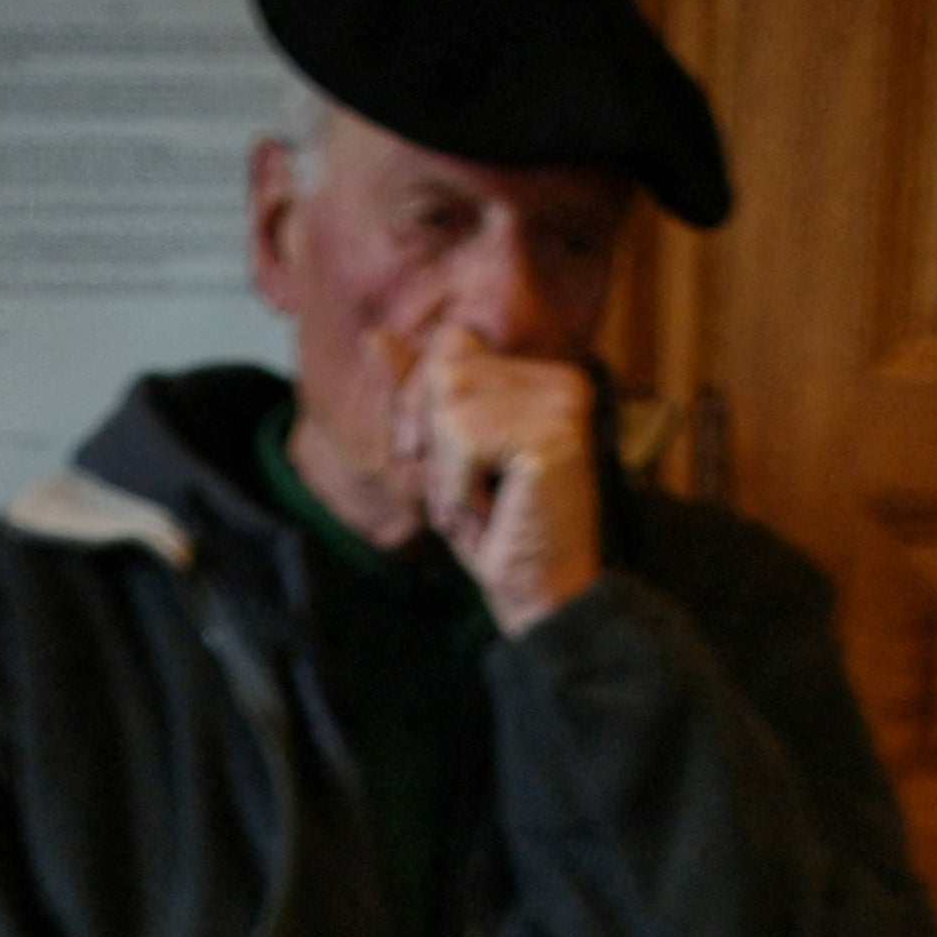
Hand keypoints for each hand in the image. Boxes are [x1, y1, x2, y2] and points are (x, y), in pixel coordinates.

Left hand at [387, 325, 599, 634]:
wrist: (540, 599)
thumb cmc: (495, 534)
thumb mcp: (442, 456)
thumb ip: (414, 394)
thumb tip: (374, 337)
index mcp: (543, 377)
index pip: (451, 346)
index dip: (422, 406)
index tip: (441, 466)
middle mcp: (561, 380)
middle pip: (445, 370)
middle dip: (431, 441)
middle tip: (466, 496)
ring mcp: (562, 404)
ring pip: (449, 403)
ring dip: (446, 471)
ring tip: (482, 508)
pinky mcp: (554, 435)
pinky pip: (463, 439)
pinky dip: (459, 489)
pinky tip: (493, 516)